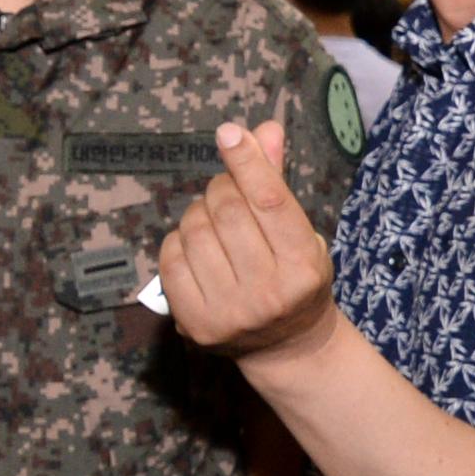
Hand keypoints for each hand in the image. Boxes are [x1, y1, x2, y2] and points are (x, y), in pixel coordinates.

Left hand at [159, 121, 334, 365]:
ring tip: (215, 221)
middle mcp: (268, 294)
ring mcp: (230, 312)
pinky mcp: (196, 324)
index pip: (270, 201)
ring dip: (199, 212)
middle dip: (222, 187)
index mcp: (303, 268)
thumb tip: (263, 128)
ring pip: (195, 229)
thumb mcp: (300, 233)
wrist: (287, 347)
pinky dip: (179, 239)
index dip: (247, 162)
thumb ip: (278, 181)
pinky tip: (196, 245)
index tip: (229, 133)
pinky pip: (171, 258)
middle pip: (227, 210)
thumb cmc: (295, 277)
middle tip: (227, 190)